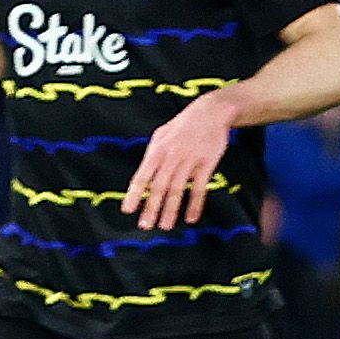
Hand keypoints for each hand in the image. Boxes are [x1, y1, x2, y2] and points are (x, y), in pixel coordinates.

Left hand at [123, 89, 240, 230]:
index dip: (134, 193)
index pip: (143, 175)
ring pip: (178, 189)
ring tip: (165, 226)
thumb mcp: (161, 134)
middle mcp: (172, 156)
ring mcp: (190, 160)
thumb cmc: (183, 125)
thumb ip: (152, 155)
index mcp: (158, 149)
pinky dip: (195, 204)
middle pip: (159, 186)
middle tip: (145, 225)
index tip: (127, 210)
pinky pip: (200, 188)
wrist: (211, 112)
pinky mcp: (207, 164)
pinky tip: (191, 218)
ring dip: (171, 210)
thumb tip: (143, 177)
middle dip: (151, 207)